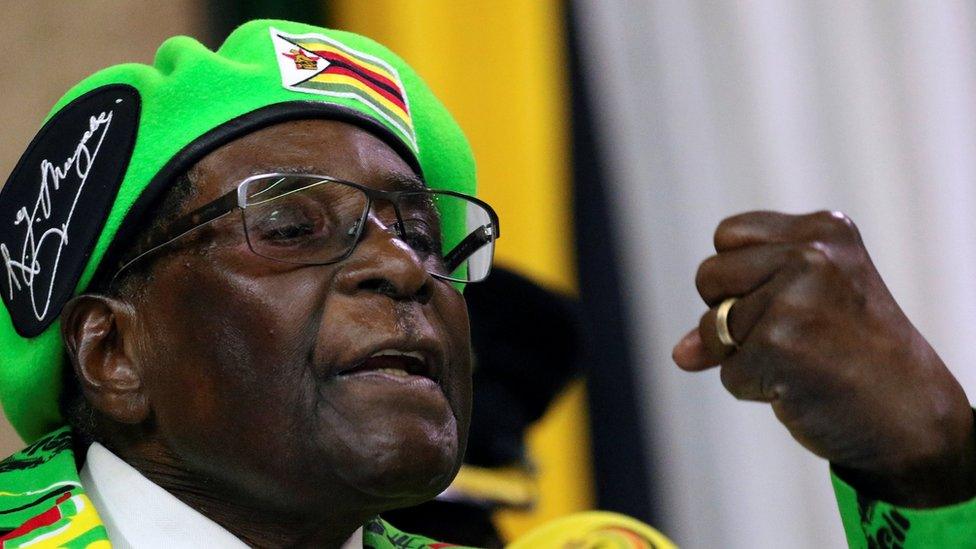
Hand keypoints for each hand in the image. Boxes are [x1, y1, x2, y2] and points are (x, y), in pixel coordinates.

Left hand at [672, 210, 975, 506]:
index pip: (728, 235)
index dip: (737, 276)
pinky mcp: (779, 346)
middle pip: (708, 276)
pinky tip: (802, 387)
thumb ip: (740, 305)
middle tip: (789, 336)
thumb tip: (680, 352)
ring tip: (801, 362)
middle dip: (728, 315)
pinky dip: (754, 389)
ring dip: (743, 357)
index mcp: (823, 230)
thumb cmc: (857, 356)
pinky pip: (728, 374)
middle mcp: (812, 255)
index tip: (780, 299)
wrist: (911, 417)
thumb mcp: (810, 305)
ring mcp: (795, 300)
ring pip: (710, 328)